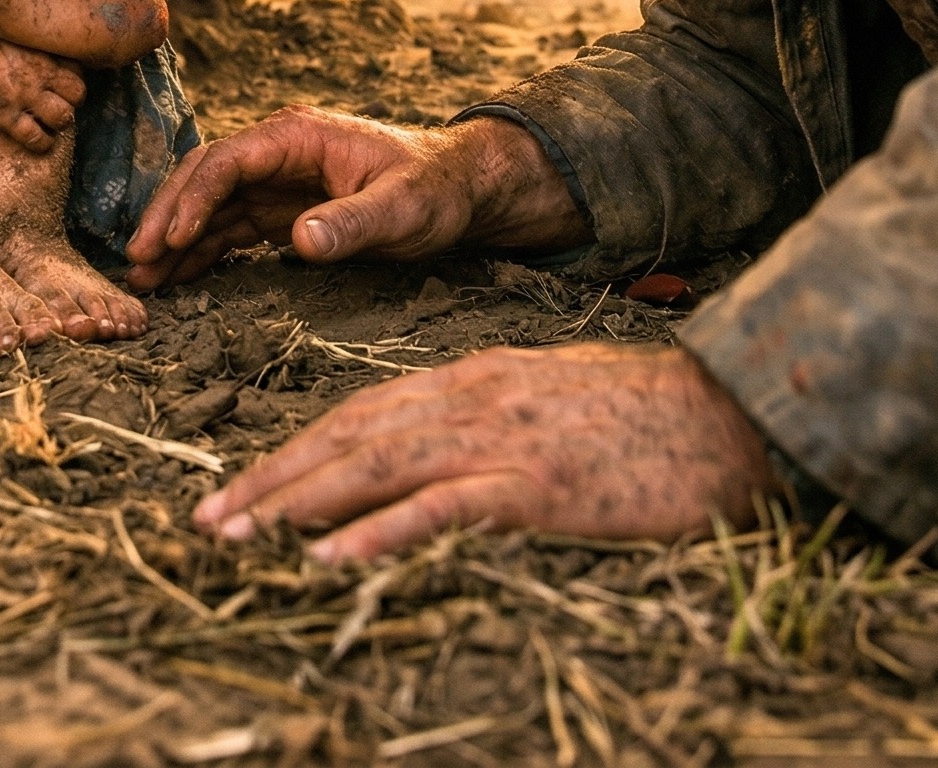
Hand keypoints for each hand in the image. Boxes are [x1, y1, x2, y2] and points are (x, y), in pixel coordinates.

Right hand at [0, 29, 85, 150]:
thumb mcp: (5, 29)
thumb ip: (21, 41)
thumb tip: (21, 45)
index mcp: (40, 49)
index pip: (77, 66)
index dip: (71, 76)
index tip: (60, 81)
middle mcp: (39, 73)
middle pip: (79, 93)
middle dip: (73, 101)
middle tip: (59, 104)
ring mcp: (25, 95)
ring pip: (64, 118)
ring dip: (60, 123)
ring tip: (51, 125)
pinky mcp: (5, 115)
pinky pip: (36, 137)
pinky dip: (42, 143)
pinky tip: (39, 143)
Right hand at [124, 106, 584, 290]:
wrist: (462, 191)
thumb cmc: (436, 190)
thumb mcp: (403, 209)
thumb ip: (353, 222)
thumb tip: (300, 239)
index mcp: (297, 136)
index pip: (227, 161)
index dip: (192, 198)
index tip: (169, 240)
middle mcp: (278, 152)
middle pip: (204, 178)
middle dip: (168, 217)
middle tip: (136, 263)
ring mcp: (277, 181)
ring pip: (210, 205)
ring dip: (176, 240)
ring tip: (142, 282)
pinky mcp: (282, 210)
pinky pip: (229, 228)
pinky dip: (201, 251)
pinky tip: (177, 279)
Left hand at [193, 343, 773, 561]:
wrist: (730, 414)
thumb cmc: (646, 418)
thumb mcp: (549, 403)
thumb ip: (487, 423)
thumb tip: (431, 460)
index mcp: (473, 379)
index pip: (361, 412)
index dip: (295, 451)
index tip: (241, 488)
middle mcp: (472, 400)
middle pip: (349, 436)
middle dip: (272, 479)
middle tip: (208, 521)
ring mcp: (502, 440)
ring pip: (376, 465)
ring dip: (299, 502)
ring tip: (240, 537)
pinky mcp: (537, 486)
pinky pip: (443, 509)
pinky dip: (380, 532)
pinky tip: (330, 557)